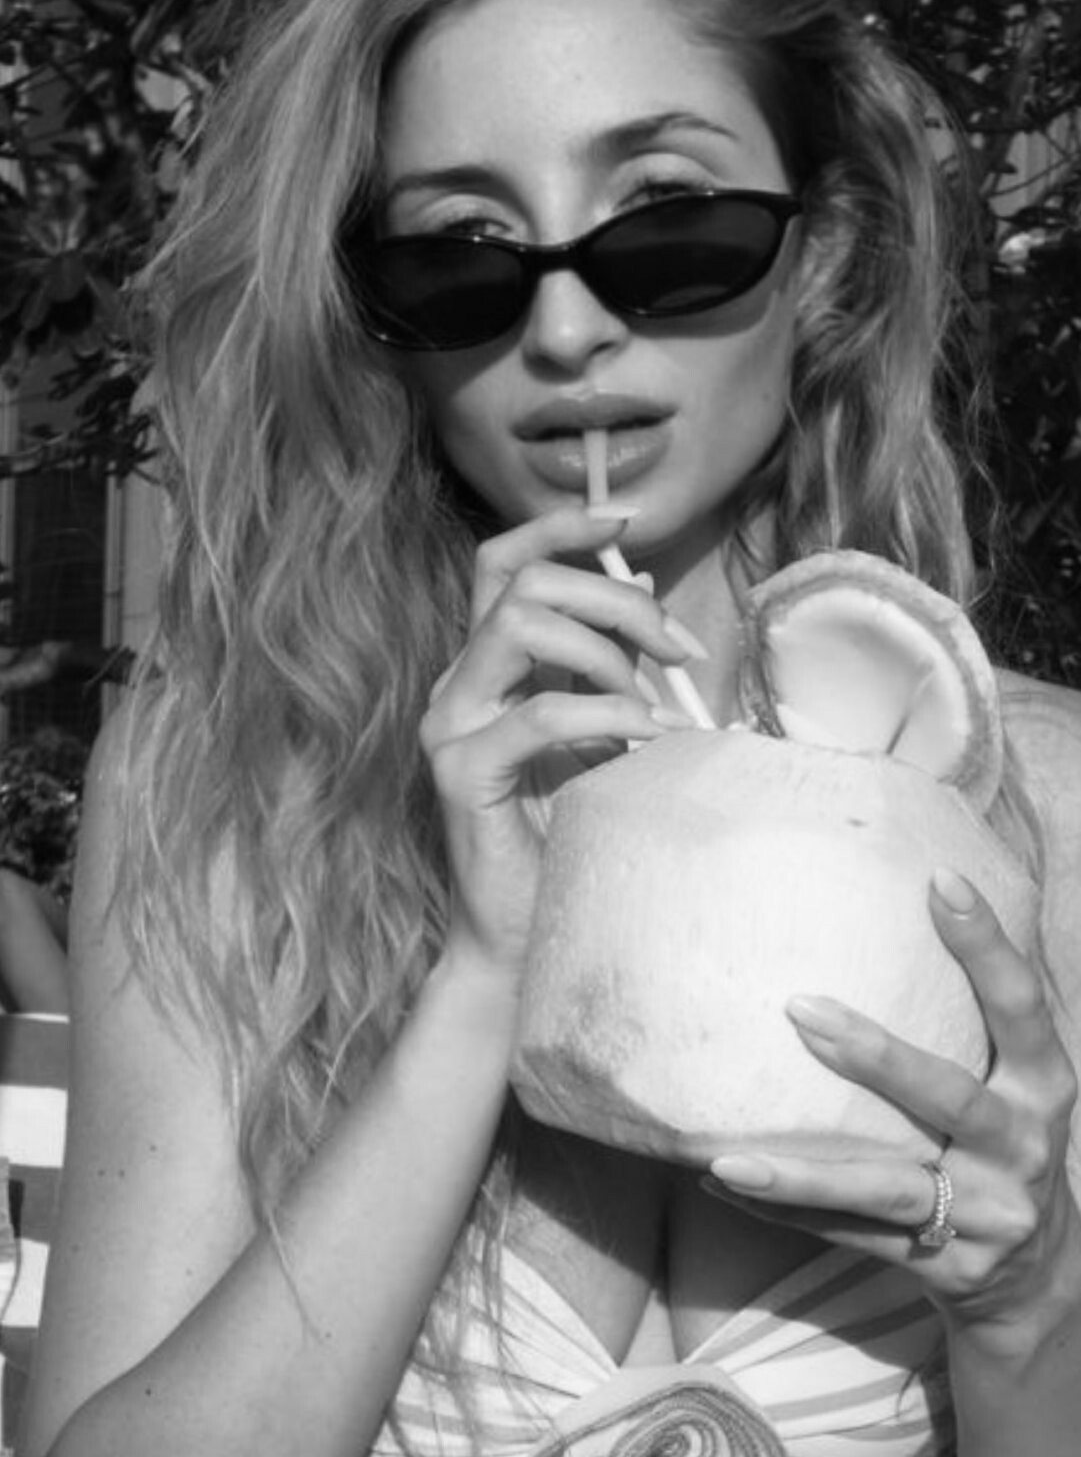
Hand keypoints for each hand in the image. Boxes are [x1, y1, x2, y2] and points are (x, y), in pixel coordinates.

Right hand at [422, 504, 696, 985]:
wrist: (523, 936)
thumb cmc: (566, 836)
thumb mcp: (602, 728)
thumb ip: (609, 657)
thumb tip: (643, 578)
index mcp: (486, 667)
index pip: (501, 563)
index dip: (558, 528)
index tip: (623, 521)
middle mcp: (458, 685)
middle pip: (519, 584)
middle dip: (609, 595)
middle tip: (676, 646)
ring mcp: (450, 726)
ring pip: (515, 627)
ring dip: (604, 649)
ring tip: (654, 700)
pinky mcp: (462, 774)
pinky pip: (537, 715)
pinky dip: (603, 714)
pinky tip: (645, 736)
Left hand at [704, 869, 1080, 1329]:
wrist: (1040, 1275)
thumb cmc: (1006, 1142)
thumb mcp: (1018, 1079)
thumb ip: (980, 1012)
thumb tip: (922, 891)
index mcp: (1044, 1084)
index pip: (1021, 1005)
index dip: (986, 944)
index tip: (939, 880)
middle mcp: (1023, 1146)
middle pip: (948, 1097)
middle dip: (877, 1057)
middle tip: (799, 1009)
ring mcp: (986, 1212)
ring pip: (886, 1190)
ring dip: (803, 1174)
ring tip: (728, 1158)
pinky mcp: (947, 1266)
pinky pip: (855, 1237)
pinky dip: (790, 1214)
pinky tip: (727, 1185)